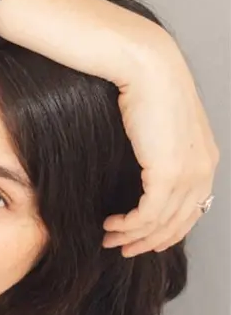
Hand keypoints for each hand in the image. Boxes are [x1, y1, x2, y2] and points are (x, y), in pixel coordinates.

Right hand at [101, 36, 218, 256]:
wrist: (146, 67)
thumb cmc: (147, 88)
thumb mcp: (160, 124)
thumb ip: (159, 149)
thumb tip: (144, 165)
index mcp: (205, 159)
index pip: (190, 209)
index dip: (166, 230)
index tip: (141, 236)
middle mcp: (203, 170)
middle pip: (178, 223)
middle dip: (149, 241)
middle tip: (123, 247)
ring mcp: (188, 173)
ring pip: (162, 223)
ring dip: (133, 236)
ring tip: (110, 238)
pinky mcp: (167, 173)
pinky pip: (148, 214)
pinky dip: (129, 225)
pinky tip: (112, 223)